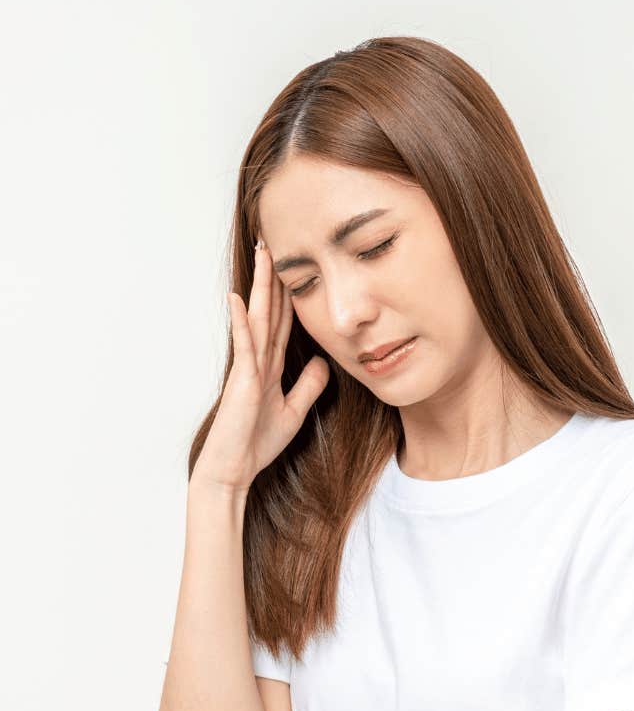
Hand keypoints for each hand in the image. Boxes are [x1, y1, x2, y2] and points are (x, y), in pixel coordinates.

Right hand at [191, 239, 329, 494]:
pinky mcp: (241, 380)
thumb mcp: (293, 411)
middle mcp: (258, 361)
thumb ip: (308, 386)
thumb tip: (324, 362)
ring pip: (258, 318)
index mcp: (270, 367)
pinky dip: (243, 322)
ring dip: (260, 286)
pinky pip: (244, 345)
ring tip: (262, 253)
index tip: (297, 264)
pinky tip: (240, 299)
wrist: (232, 470)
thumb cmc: (255, 444)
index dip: (290, 293)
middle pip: (270, 310)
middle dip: (274, 277)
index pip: (283, 322)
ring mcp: (248, 367)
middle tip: (276, 240)